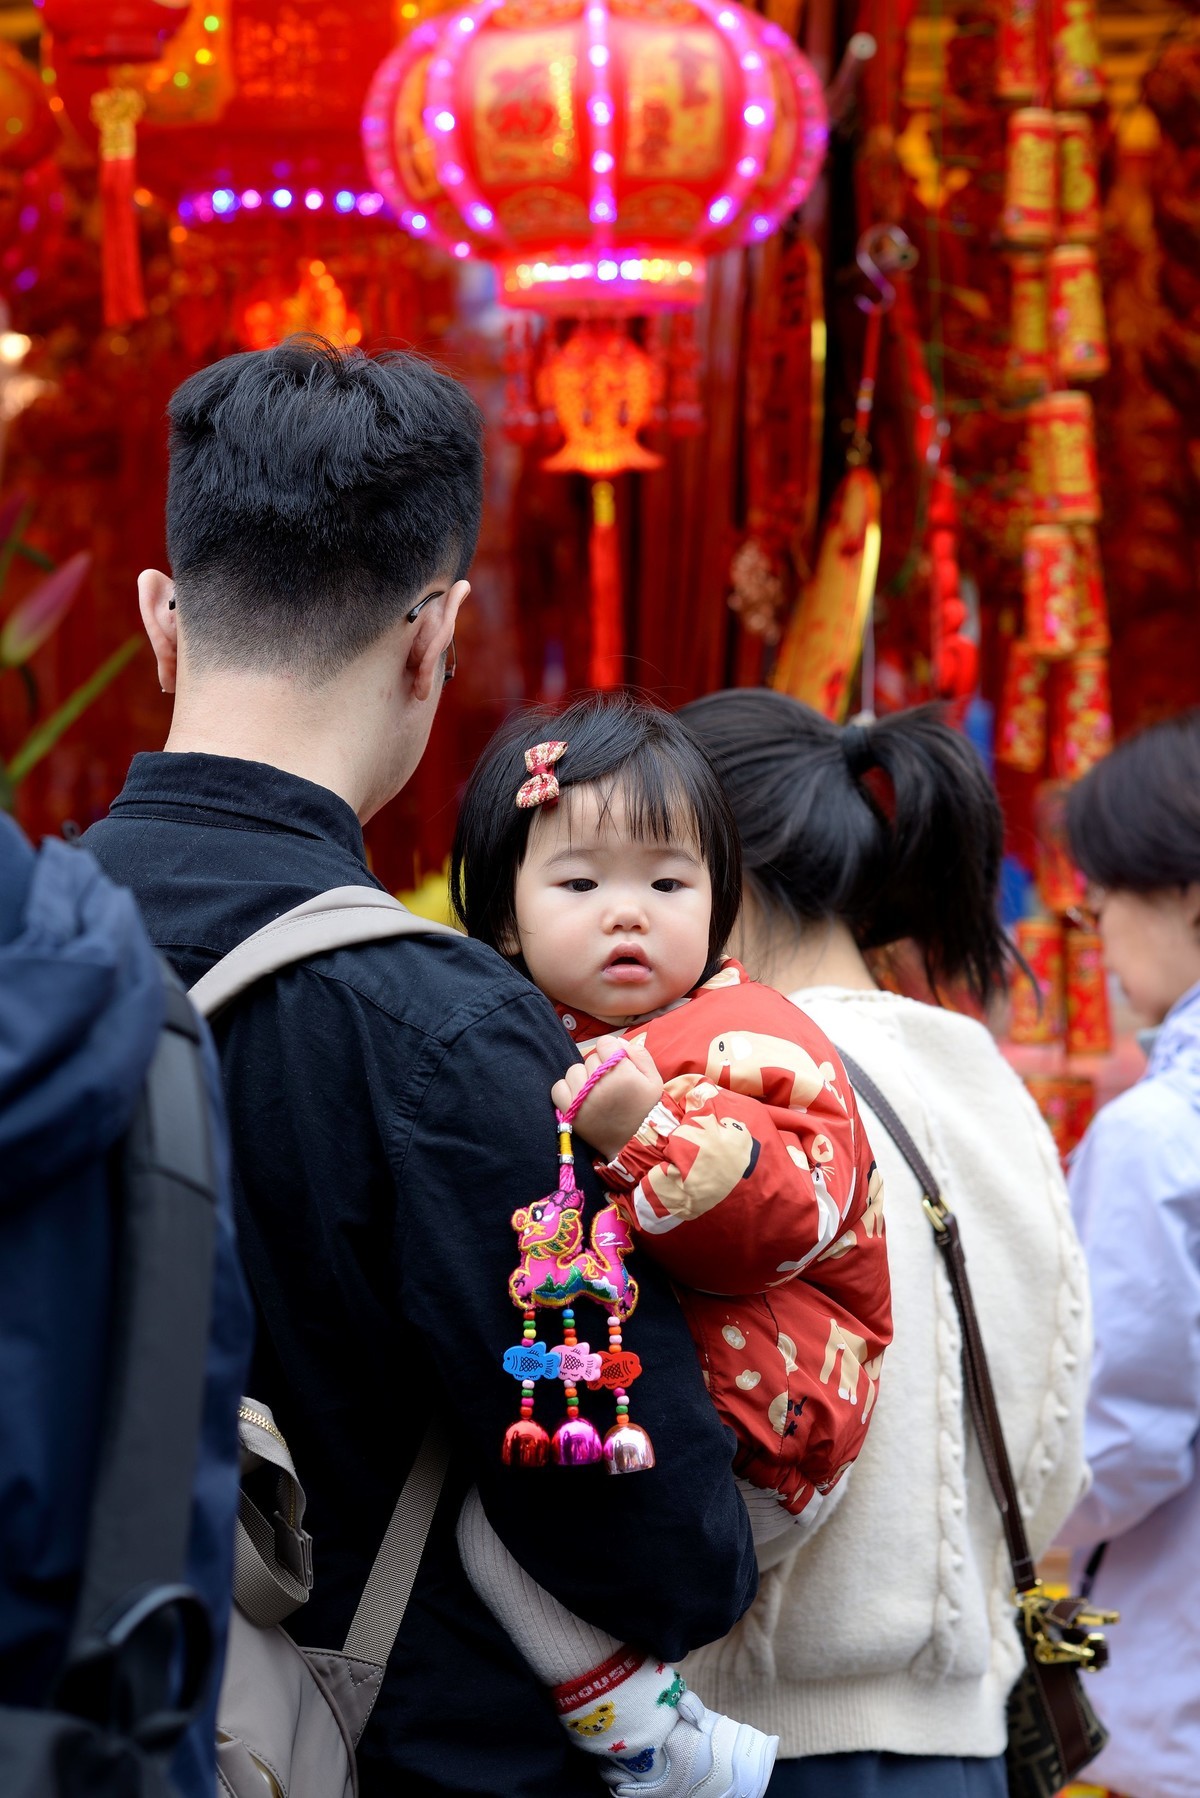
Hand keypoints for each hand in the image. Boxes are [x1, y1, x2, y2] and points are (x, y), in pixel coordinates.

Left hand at [551, 1035, 663, 1160]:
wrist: (631, 1146)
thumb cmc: (644, 1110)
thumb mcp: (654, 1081)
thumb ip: (640, 1054)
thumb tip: (618, 1042)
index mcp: (622, 1073)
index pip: (605, 1043)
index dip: (613, 1053)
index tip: (618, 1066)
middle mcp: (599, 1083)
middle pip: (590, 1057)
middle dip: (600, 1066)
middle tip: (610, 1085)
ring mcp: (582, 1098)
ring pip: (574, 1070)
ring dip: (583, 1078)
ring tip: (595, 1093)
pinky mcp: (569, 1112)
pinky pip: (558, 1087)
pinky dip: (567, 1091)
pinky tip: (580, 1098)